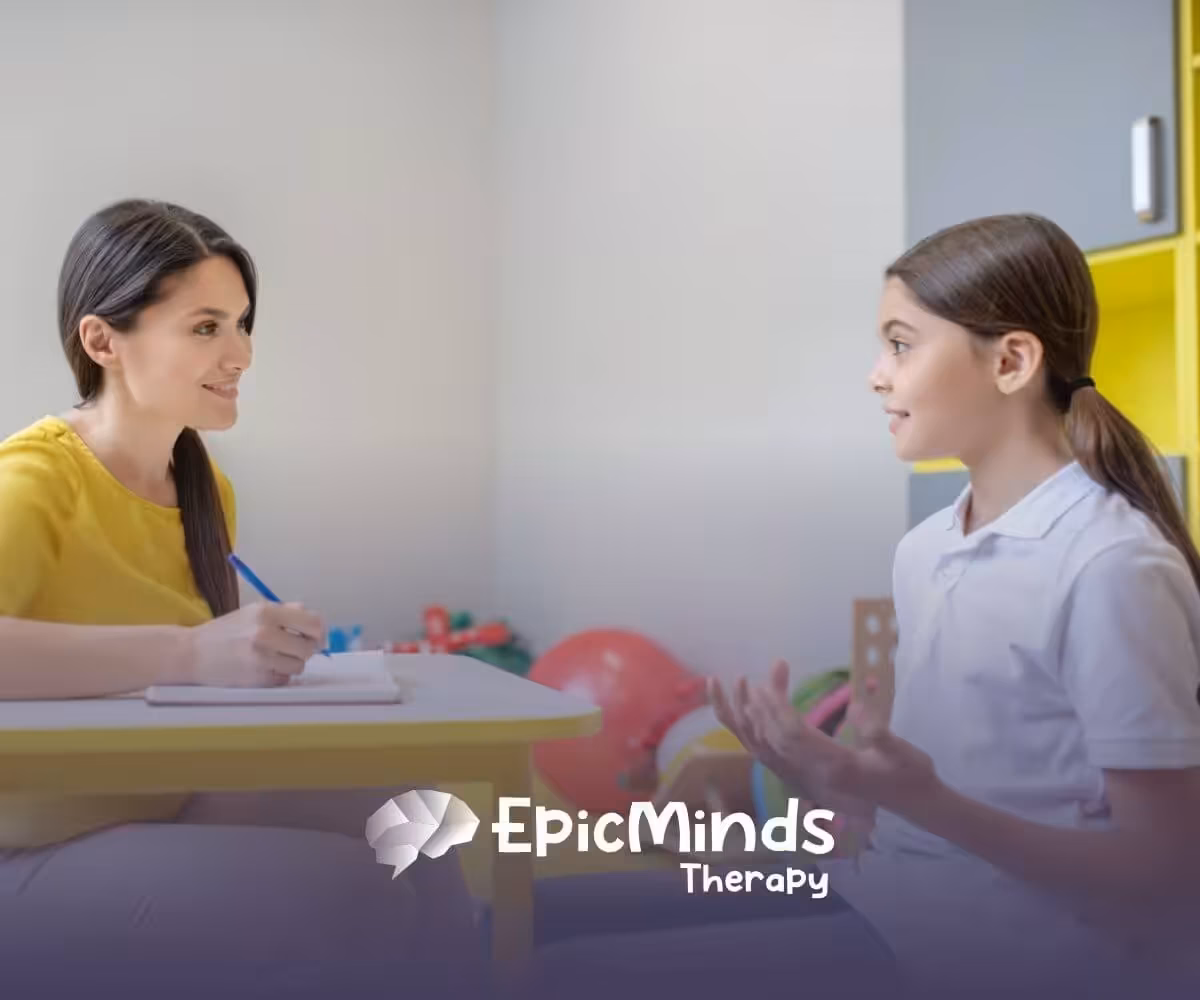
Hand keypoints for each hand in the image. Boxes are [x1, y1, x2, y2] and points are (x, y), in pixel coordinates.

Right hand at [183, 602, 325, 686]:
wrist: (191, 653)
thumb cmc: (226, 631)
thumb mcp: (254, 611)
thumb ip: (287, 612)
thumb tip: (318, 623)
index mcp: (267, 612)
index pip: (314, 622)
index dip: (319, 631)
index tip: (316, 636)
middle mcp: (265, 633)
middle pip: (310, 647)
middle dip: (306, 649)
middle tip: (292, 648)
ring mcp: (261, 658)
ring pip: (300, 665)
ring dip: (291, 663)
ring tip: (272, 657)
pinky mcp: (257, 679)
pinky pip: (284, 678)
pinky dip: (279, 675)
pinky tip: (262, 668)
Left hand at [710, 660, 938, 817]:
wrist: (914, 803)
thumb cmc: (910, 772)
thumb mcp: (902, 751)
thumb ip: (878, 732)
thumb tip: (856, 708)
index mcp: (838, 767)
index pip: (796, 737)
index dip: (777, 711)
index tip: (765, 686)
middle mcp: (817, 776)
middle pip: (777, 741)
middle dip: (761, 711)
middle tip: (751, 684)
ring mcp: (812, 780)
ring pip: (771, 752)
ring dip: (754, 723)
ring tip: (745, 694)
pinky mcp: (810, 779)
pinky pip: (776, 759)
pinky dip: (761, 737)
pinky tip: (756, 717)